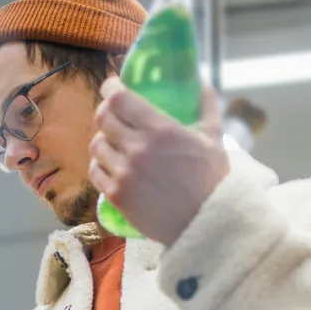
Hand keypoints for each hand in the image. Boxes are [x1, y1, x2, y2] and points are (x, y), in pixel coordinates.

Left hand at [88, 77, 229, 244]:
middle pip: (103, 118)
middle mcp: (138, 149)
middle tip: (114, 113)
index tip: (114, 86)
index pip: (119, 98)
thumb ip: (206, 107)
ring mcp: (124, 174)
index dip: (111, 88)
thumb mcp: (214, 138)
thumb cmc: (213, 180)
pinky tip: (111, 164)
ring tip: (114, 142)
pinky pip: (96, 172)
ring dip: (103, 139)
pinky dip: (101, 165)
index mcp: (161, 130)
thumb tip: (200, 85)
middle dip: (106, 111)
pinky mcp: (117, 196)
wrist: (207, 224)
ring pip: (96, 145)